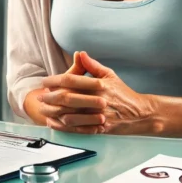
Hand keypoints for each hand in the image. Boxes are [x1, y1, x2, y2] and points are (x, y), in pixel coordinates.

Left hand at [40, 52, 155, 135]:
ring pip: (70, 115)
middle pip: (68, 97)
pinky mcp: (101, 128)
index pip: (72, 80)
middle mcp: (98, 99)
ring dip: (54, 113)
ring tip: (43, 110)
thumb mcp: (110, 75)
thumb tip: (80, 53)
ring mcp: (100, 115)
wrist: (140, 113)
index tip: (45, 82)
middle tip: (40, 97)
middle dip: (51, 97)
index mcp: (99, 84)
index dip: (55, 80)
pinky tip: (54, 123)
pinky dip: (63, 127)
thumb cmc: (123, 93)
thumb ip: (93, 65)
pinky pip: (78, 129)